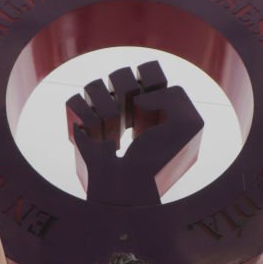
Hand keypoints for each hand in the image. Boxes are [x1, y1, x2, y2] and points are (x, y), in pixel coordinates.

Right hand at [67, 62, 203, 205]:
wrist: (130, 192)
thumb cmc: (160, 161)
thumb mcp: (188, 124)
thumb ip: (174, 95)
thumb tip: (139, 99)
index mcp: (155, 108)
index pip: (146, 71)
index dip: (148, 80)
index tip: (151, 102)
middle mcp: (129, 110)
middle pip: (118, 75)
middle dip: (125, 94)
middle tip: (134, 122)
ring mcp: (104, 119)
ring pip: (94, 85)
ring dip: (106, 110)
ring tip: (115, 136)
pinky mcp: (82, 130)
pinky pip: (74, 103)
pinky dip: (87, 118)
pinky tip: (99, 139)